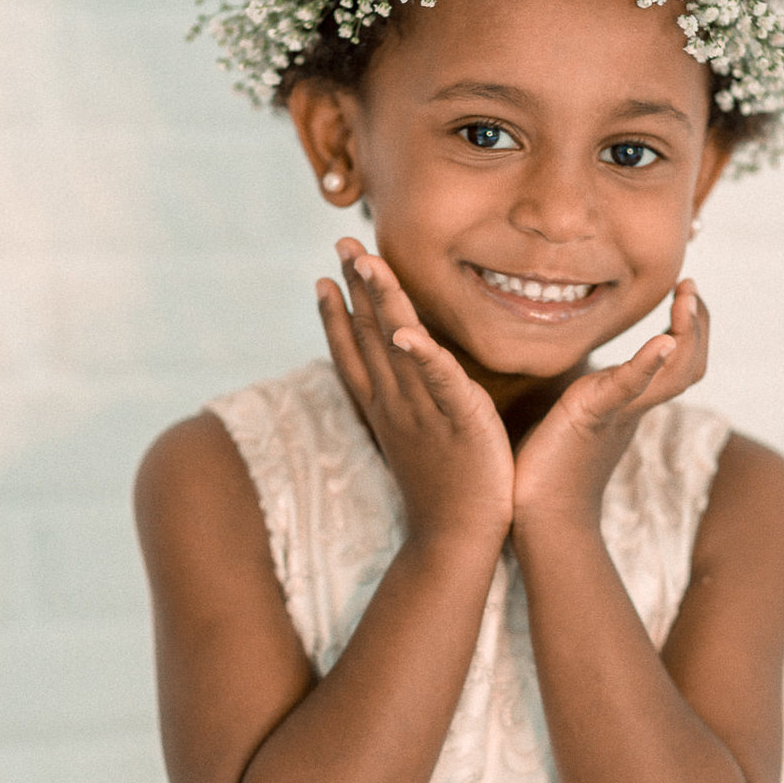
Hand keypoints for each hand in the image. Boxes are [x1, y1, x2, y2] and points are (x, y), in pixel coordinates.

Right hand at [316, 239, 514, 545]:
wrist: (457, 540)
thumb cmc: (445, 491)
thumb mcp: (418, 440)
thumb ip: (412, 404)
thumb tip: (408, 379)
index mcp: (387, 408)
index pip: (355, 353)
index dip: (337, 314)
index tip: (323, 277)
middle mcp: (398, 403)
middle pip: (370, 337)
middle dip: (355, 288)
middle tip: (342, 243)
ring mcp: (425, 410)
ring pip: (399, 346)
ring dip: (381, 303)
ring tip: (367, 263)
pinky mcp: (460, 420)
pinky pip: (440, 382)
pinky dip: (423, 357)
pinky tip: (408, 333)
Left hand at [512, 279, 707, 533]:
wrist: (541, 519)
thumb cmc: (550, 471)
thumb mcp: (577, 419)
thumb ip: (591, 396)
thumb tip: (588, 377)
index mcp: (630, 405)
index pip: (680, 362)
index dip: (691, 328)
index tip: (686, 293)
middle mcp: (634, 408)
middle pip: (691, 364)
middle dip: (698, 323)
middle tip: (690, 286)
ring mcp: (618, 413)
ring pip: (676, 373)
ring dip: (687, 332)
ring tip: (685, 299)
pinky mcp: (591, 417)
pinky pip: (627, 388)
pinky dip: (647, 364)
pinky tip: (661, 341)